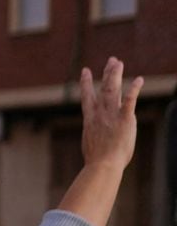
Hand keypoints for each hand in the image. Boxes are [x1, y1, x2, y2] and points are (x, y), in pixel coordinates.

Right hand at [80, 57, 143, 171]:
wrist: (102, 165)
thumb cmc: (97, 160)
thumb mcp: (91, 142)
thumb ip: (95, 132)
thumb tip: (95, 134)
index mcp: (90, 119)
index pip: (87, 96)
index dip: (86, 82)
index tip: (85, 71)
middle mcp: (99, 113)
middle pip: (103, 88)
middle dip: (107, 73)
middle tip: (112, 60)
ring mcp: (111, 115)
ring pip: (113, 90)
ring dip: (115, 75)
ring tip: (119, 63)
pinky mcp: (125, 119)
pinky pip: (129, 101)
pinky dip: (134, 89)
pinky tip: (139, 80)